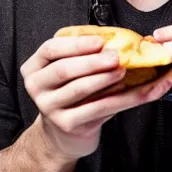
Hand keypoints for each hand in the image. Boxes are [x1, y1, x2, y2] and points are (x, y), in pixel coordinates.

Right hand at [20, 35, 171, 158]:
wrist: (64, 132)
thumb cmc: (72, 93)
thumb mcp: (71, 70)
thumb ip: (86, 54)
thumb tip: (120, 38)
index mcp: (35, 67)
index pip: (51, 49)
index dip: (77, 43)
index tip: (100, 40)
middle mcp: (37, 87)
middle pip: (64, 69)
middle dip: (93, 61)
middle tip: (116, 56)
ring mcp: (50, 108)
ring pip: (80, 89)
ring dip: (105, 78)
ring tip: (123, 71)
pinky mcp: (68, 124)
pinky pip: (99, 108)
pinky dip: (121, 98)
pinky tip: (137, 91)